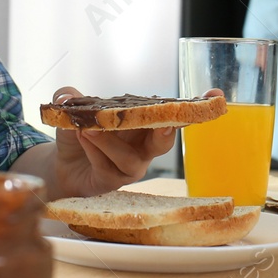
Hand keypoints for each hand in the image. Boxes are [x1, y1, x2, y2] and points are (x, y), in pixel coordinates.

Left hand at [41, 86, 194, 197]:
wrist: (61, 165)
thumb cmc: (78, 134)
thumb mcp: (73, 110)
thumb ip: (72, 99)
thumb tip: (67, 97)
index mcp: (144, 124)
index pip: (173, 113)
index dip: (196, 105)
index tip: (217, 94)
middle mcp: (144, 146)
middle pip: (165, 140)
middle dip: (168, 128)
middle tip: (163, 121)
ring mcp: (132, 167)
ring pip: (132, 157)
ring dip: (109, 140)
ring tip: (88, 128)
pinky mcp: (115, 182)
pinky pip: (109, 167)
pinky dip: (95, 151)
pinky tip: (81, 138)